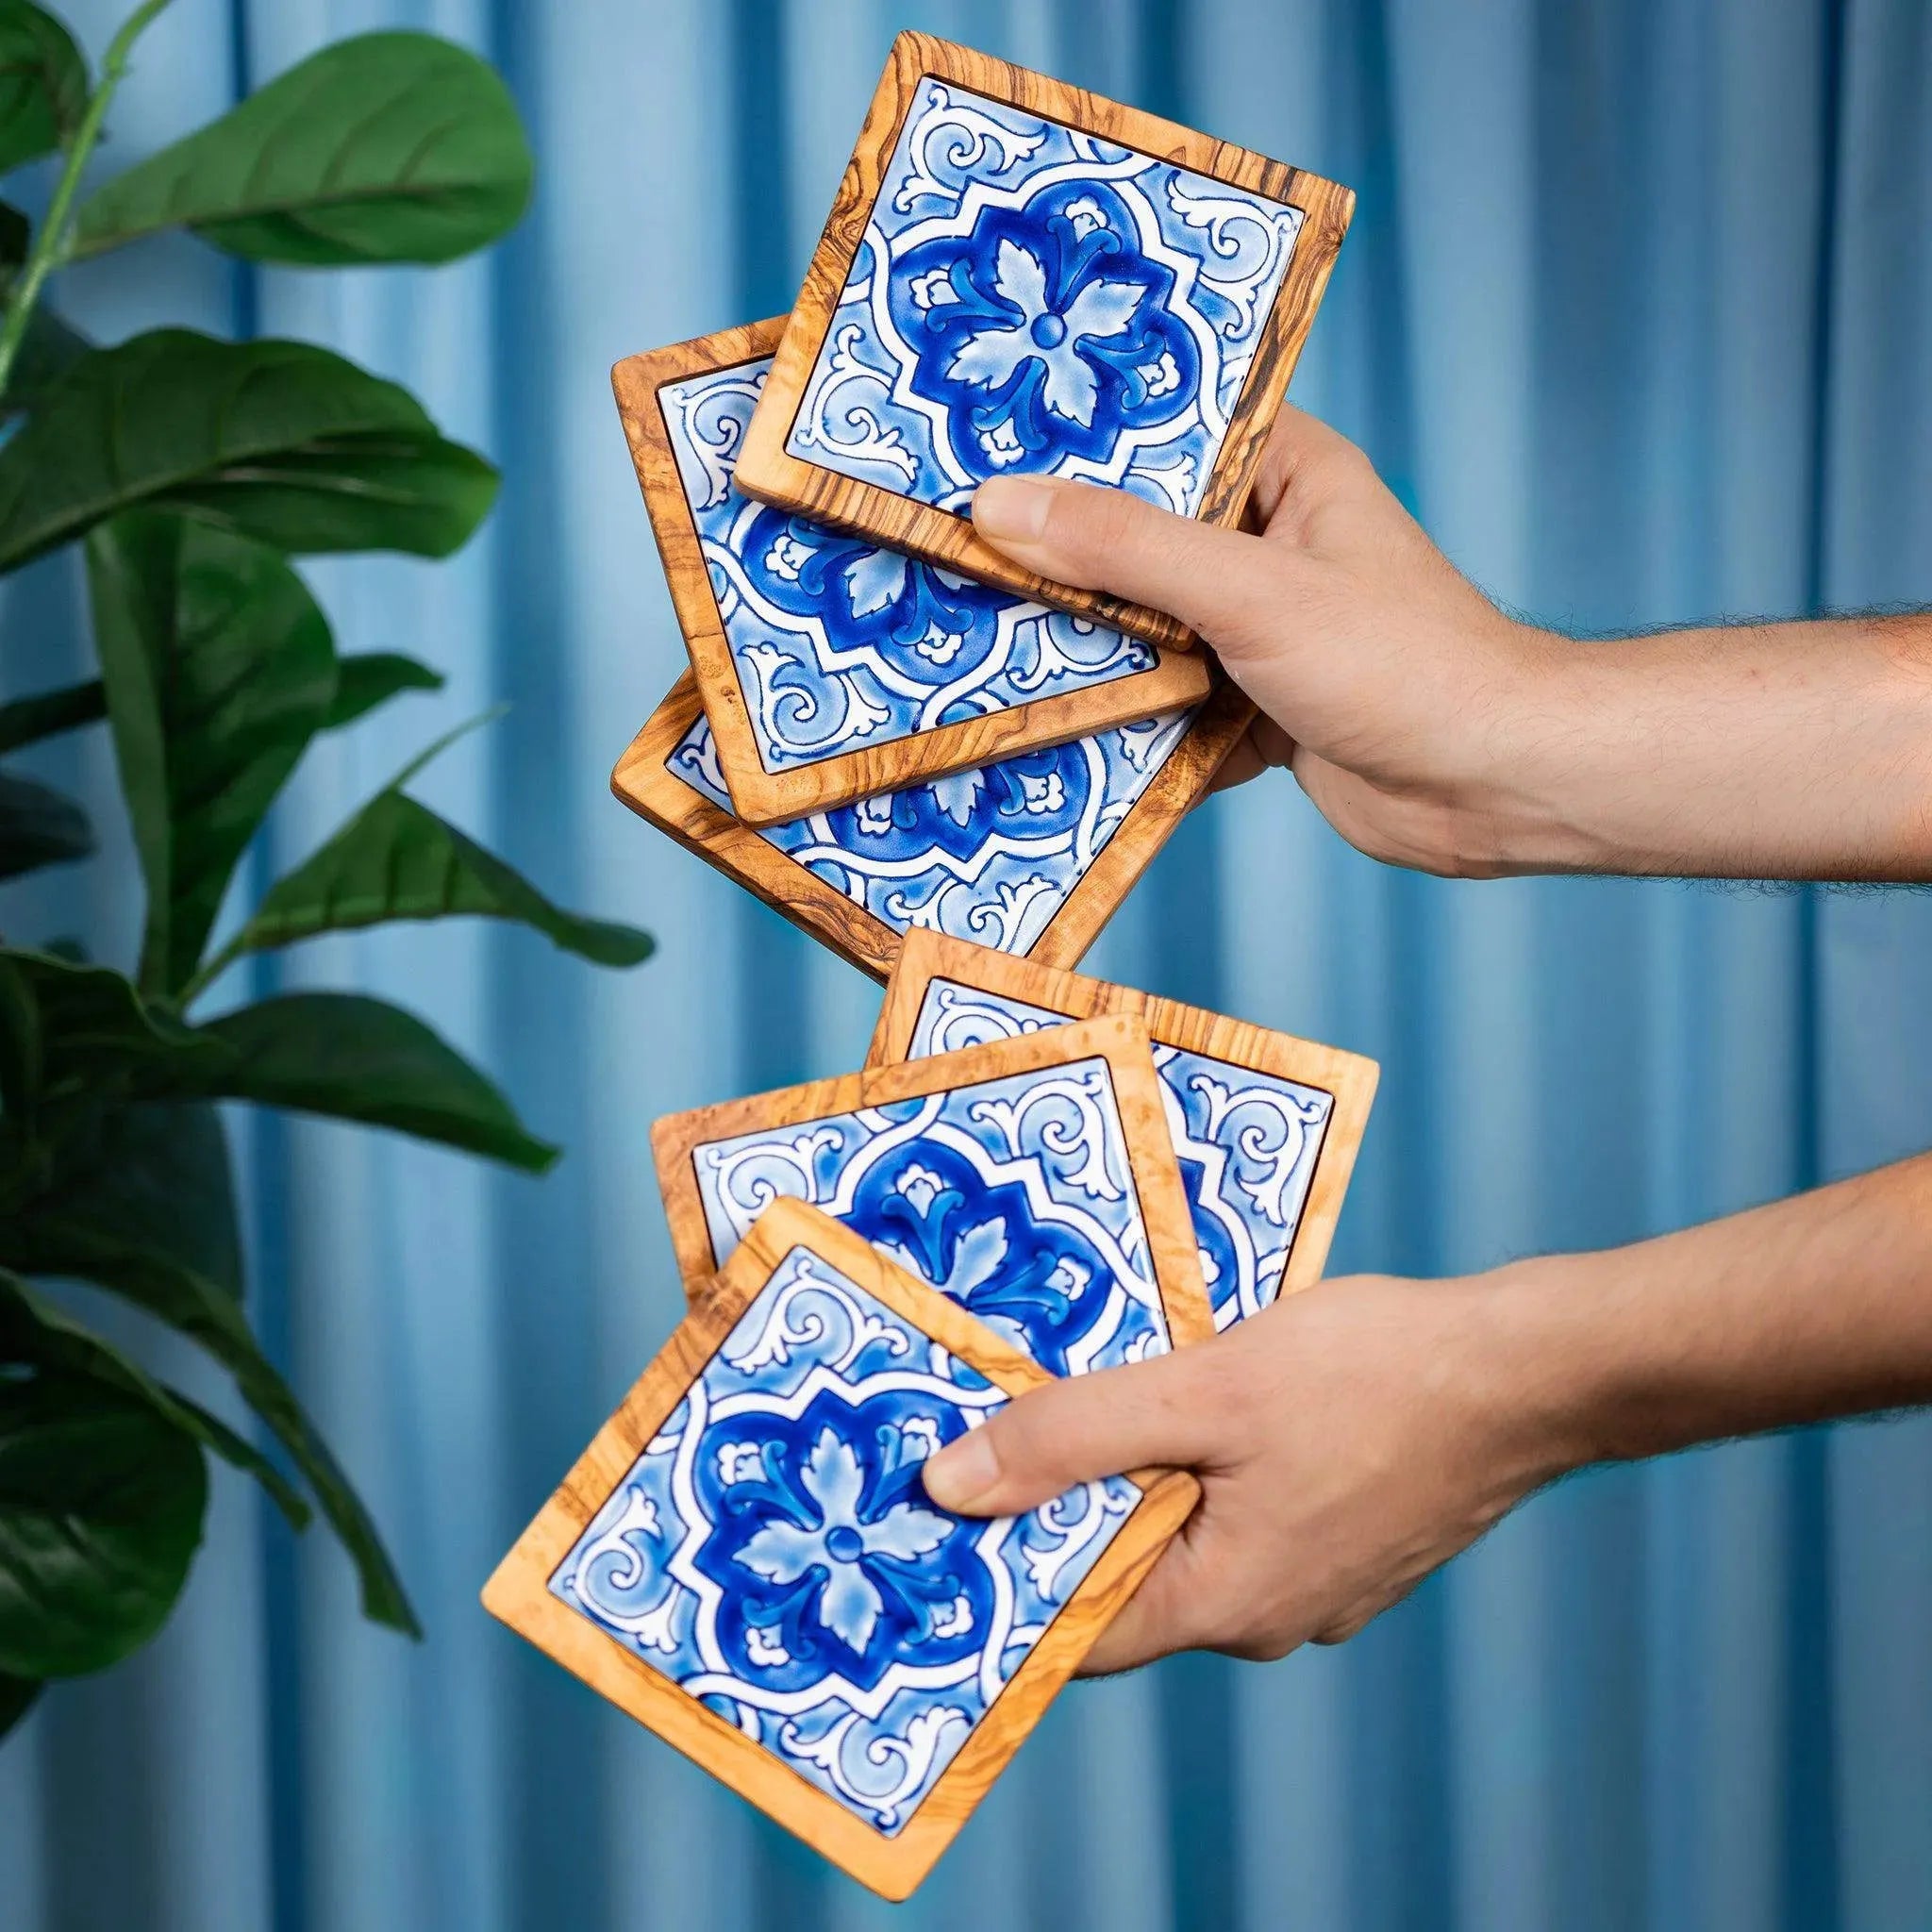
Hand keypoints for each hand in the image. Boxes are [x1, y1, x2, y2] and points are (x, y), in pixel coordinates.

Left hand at [920, 1271, 1563, 1671]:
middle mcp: (1269, 1617)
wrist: (1529, 1370)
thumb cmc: (1376, 1376)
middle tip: (1015, 1417)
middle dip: (1070, 1500)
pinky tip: (1196, 1393)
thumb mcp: (1202, 1389)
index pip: (1072, 1624)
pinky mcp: (1346, 1535)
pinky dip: (1208, 1464)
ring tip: (1105, 1388)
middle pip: (1128, 1573)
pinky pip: (1245, 1514)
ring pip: (1189, 1535)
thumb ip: (1074, 1437)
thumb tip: (950, 1488)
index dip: (1001, 1566)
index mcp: (1224, 1605)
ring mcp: (1316, 1581)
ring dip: (1143, 1471)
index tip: (946, 1504)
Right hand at [971, 412, 1570, 877]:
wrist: (1493, 787)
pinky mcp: (1257, 710)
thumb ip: (1127, 549)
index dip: (1078, 440)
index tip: (977, 444)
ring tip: (975, 645)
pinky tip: (1049, 738)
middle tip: (949, 554)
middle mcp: (1270, 544)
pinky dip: (1126, 729)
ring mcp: (1261, 632)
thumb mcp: (1251, 592)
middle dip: (1059, 561)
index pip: (1167, 433)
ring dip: (1086, 653)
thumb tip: (1001, 507)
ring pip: (1147, 631)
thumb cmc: (1402, 664)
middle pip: (1139, 540)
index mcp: (1287, 475)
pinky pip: (1168, 710)